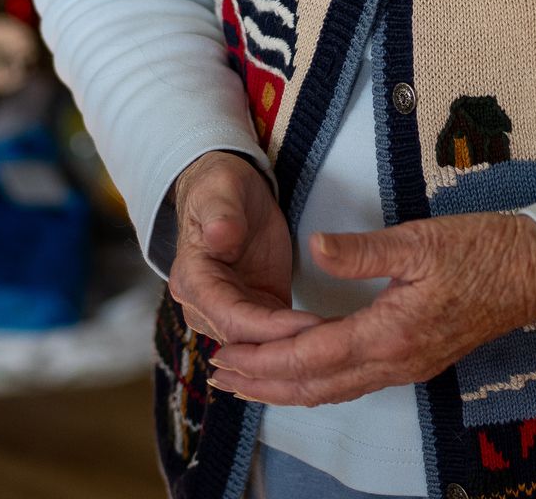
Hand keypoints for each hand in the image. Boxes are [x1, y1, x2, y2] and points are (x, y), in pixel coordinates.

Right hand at [168, 151, 319, 345]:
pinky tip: (335, 338)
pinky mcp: (257, 310)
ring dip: (299, 348)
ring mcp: (231, 312)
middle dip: (290, 345)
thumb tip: (219, 235)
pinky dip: (303, 340)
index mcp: (193, 279)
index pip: (229, 317)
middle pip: (246, 342)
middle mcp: (205, 306)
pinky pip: (277, 335)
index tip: (308, 325)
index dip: (269, 328)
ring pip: (262, 347)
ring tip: (342, 343)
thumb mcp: (221, 189)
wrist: (228, 194)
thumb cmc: (220, 187)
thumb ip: (221, 213)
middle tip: (337, 342)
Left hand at [210, 214, 535, 407]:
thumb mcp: (421, 239)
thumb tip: (313, 248)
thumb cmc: (485, 249)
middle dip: (264, 385)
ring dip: (287, 390)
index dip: (264, 360)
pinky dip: (319, 384)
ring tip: (248, 384)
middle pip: (316, 386)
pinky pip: (357, 384)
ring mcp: (409, 366)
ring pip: (336, 391)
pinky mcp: (418, 360)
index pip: (312, 356)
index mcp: (392, 332)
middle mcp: (397, 361)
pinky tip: (304, 376)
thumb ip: (363, 250)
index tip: (226, 355)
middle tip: (220, 378)